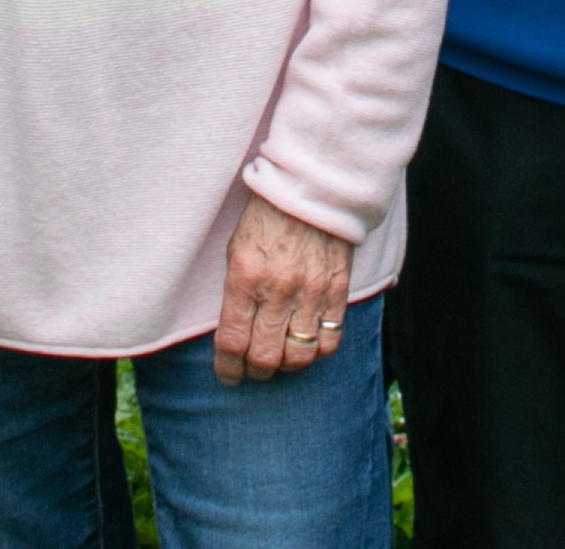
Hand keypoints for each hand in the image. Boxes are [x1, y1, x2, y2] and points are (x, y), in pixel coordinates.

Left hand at [215, 194, 352, 383]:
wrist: (309, 188)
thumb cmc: (265, 218)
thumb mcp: (236, 251)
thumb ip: (236, 294)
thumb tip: (235, 335)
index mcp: (245, 277)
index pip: (233, 342)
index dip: (227, 368)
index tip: (227, 375)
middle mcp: (278, 290)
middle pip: (266, 359)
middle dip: (255, 372)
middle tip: (253, 369)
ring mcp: (311, 292)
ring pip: (299, 357)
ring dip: (286, 366)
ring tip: (281, 358)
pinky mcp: (337, 290)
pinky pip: (329, 341)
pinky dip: (317, 352)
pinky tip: (308, 344)